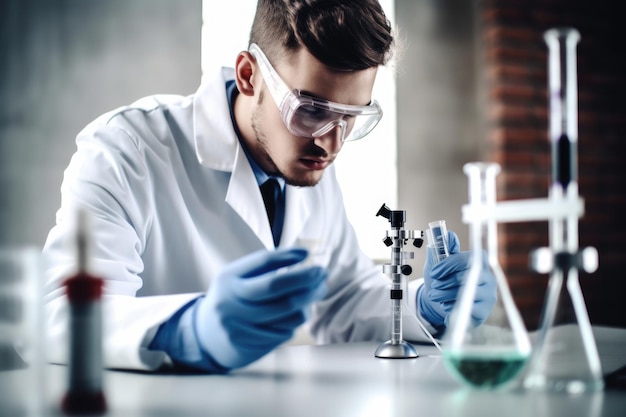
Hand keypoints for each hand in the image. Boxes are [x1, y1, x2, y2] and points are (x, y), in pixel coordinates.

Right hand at [194, 248, 326, 369]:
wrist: (206, 336)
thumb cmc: (232, 298)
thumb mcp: (238, 277)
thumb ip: (265, 267)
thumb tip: (303, 256)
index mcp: (228, 279)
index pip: (262, 262)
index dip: (287, 256)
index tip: (307, 253)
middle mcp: (230, 302)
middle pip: (277, 288)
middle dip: (306, 279)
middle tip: (322, 273)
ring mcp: (238, 327)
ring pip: (288, 314)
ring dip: (308, 303)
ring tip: (313, 293)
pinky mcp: (249, 347)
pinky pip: (285, 332)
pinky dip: (295, 322)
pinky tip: (295, 315)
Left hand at [418, 230, 495, 328]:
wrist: (444, 304)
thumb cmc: (444, 281)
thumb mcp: (439, 264)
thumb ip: (443, 249)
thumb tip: (448, 235)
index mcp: (480, 262)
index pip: (468, 259)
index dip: (449, 265)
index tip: (434, 271)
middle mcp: (489, 278)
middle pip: (466, 277)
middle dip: (445, 282)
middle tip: (434, 285)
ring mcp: (489, 295)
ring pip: (466, 294)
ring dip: (445, 295)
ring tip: (434, 295)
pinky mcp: (484, 311)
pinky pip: (467, 309)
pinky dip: (452, 307)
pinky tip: (445, 305)